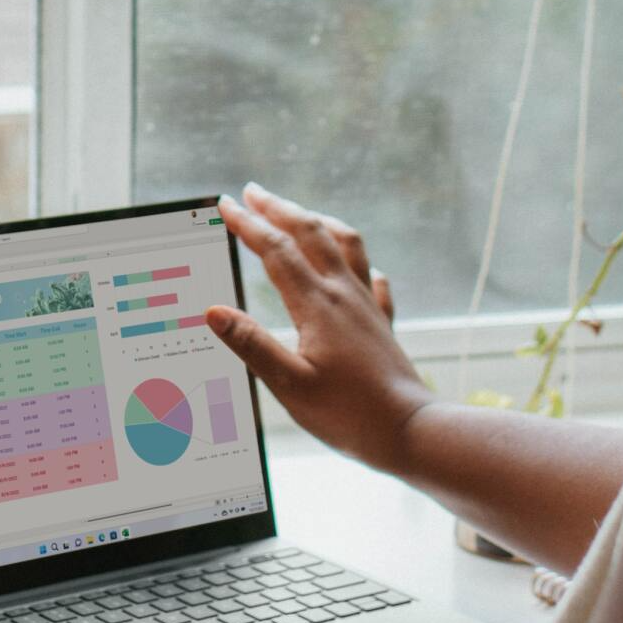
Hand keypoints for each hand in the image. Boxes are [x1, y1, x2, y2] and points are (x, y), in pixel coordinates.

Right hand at [209, 184, 430, 469]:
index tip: (225, 203)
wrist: (409, 430)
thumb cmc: (348, 414)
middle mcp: (344, 295)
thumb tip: (214, 312)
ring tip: (302, 214)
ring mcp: (367, 306)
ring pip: (345, 245)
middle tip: (253, 192)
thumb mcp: (289, 385)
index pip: (275, 250)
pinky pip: (373, 282)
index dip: (248, 224)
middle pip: (310, 234)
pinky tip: (361, 270)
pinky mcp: (382, 325)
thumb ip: (251, 345)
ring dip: (319, 222)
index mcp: (317, 305)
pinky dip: (360, 266)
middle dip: (279, 208)